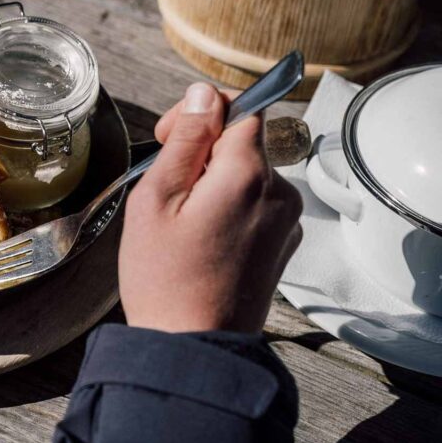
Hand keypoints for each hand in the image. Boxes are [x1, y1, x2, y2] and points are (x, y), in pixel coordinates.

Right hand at [118, 83, 302, 333]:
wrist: (192, 347)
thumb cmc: (164, 278)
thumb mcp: (156, 198)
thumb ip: (185, 140)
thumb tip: (203, 95)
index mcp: (249, 175)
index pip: (242, 106)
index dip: (201, 114)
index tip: (168, 139)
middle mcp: (280, 193)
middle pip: (244, 141)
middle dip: (203, 151)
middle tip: (164, 186)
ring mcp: (286, 222)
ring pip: (248, 174)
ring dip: (214, 182)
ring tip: (179, 221)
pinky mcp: (282, 246)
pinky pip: (255, 205)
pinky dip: (228, 208)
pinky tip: (200, 240)